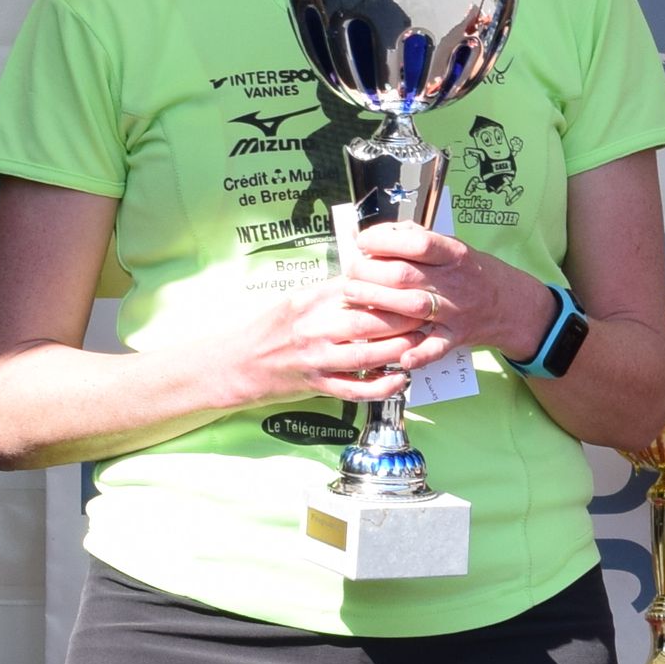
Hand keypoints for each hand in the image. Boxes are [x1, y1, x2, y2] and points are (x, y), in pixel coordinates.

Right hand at [184, 272, 421, 407]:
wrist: (235, 362)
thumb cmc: (271, 327)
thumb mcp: (296, 298)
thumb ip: (332, 290)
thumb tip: (370, 274)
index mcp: (310, 300)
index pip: (358, 288)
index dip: (390, 288)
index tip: (414, 286)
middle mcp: (313, 328)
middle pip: (368, 321)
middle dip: (404, 319)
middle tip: (428, 315)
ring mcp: (315, 359)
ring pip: (366, 355)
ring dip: (399, 350)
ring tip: (421, 343)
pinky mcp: (316, 385)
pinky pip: (356, 389)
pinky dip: (382, 386)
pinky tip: (401, 379)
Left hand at [336, 220, 547, 372]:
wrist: (512, 304)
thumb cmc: (474, 272)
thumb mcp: (454, 246)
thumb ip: (418, 238)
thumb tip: (380, 232)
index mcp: (454, 254)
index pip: (417, 242)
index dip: (384, 241)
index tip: (362, 242)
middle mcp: (455, 281)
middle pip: (406, 275)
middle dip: (369, 272)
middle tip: (350, 272)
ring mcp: (456, 311)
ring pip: (413, 307)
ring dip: (378, 302)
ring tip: (352, 296)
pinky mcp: (456, 337)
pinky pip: (436, 347)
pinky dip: (419, 354)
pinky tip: (400, 356)